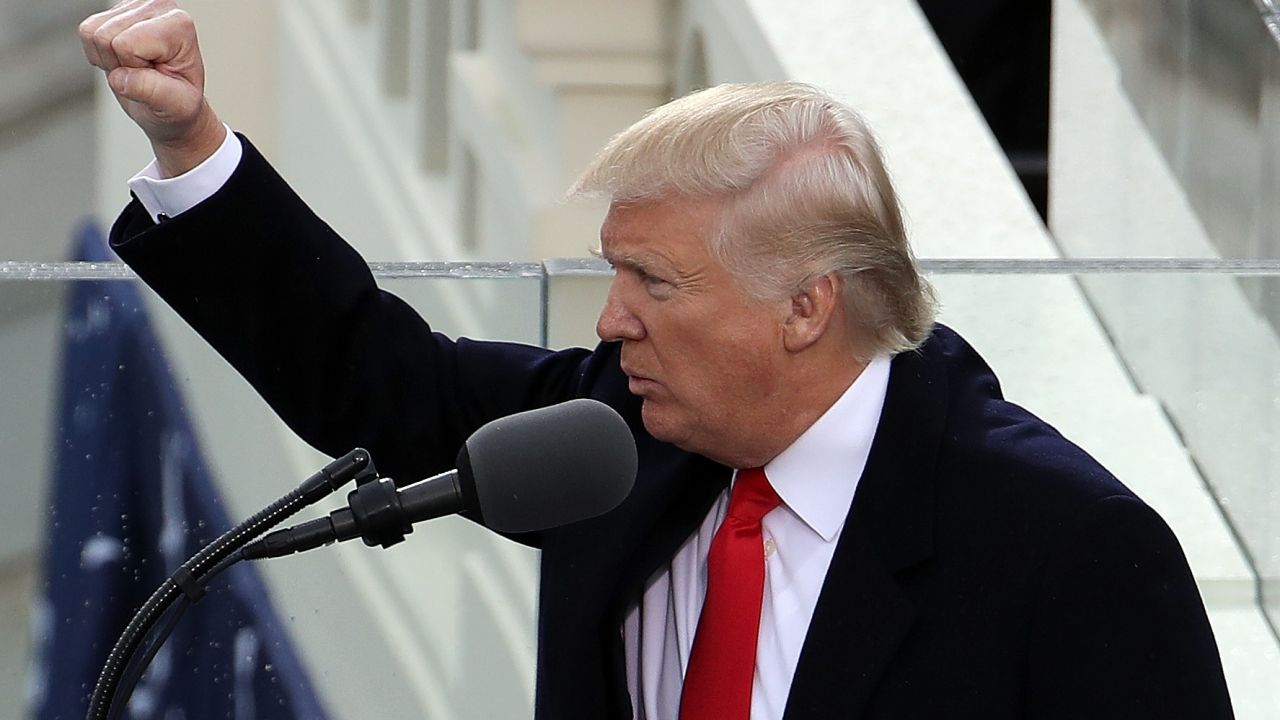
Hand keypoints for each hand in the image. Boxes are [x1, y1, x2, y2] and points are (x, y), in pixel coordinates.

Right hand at [80, 0, 224, 176]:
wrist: (172, 106)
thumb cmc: (179, 104)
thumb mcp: (176, 106)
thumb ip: (151, 91)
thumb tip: (119, 79)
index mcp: (178, 25)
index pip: (126, 44)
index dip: (134, 69)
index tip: (157, 79)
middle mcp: (158, 7)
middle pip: (104, 36)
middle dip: (119, 65)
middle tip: (144, 76)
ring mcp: (136, 6)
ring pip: (91, 32)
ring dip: (109, 60)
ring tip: (137, 69)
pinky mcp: (119, 11)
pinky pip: (86, 31)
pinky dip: (100, 54)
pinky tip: (125, 60)